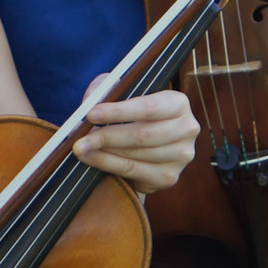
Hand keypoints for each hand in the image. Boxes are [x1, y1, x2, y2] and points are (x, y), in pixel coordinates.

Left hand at [72, 84, 199, 193]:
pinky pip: (134, 171)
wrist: (141, 139)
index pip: (149, 108)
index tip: (91, 114)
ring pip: (137, 155)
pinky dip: (109, 165)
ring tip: (81, 148)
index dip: (119, 111)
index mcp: (178, 102)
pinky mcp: (170, 176)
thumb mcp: (119, 90)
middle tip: (79, 139)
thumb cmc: (129, 109)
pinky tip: (92, 159)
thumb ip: (106, 90)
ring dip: (104, 152)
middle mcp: (187, 129)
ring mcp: (181, 156)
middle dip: (107, 136)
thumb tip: (90, 103)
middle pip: (143, 135)